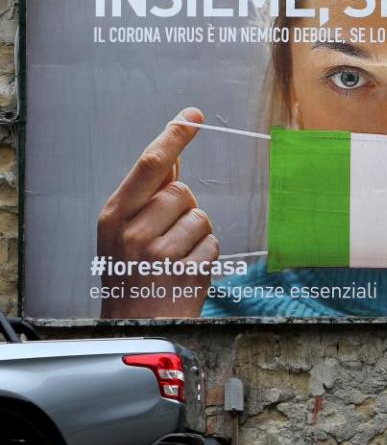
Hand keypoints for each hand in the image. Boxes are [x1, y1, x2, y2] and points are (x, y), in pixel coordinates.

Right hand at [97, 108, 216, 317]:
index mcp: (114, 216)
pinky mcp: (186, 273)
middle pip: (183, 191)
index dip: (174, 136)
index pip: (150, 164)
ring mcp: (159, 254)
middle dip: (183, 210)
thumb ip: (147, 195)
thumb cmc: (129, 277)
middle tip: (165, 239)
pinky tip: (185, 274)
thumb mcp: (124, 233)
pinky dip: (205, 257)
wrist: (133, 329)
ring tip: (174, 258)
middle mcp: (132, 232)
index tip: (191, 116)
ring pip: (201, 217)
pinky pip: (213, 244)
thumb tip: (170, 157)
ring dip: (196, 235)